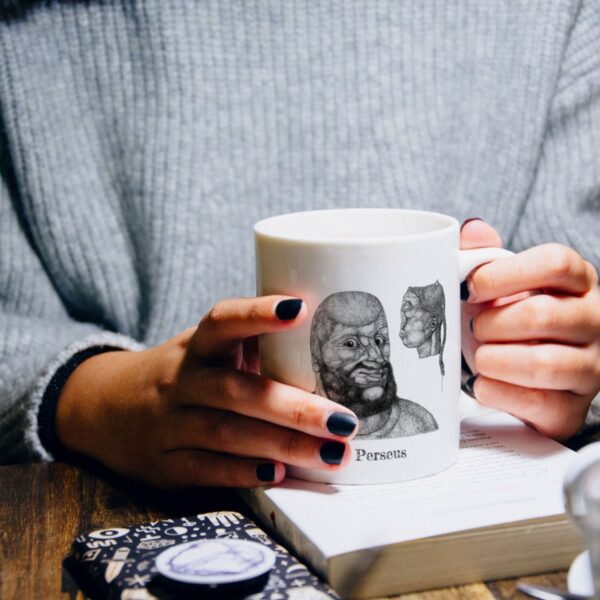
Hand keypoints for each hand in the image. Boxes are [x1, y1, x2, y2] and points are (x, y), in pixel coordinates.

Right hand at [55, 296, 357, 487]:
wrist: (107, 408)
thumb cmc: (184, 373)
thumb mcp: (207, 349)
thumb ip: (253, 344)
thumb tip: (327, 337)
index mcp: (197, 345)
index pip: (223, 320)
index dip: (258, 314)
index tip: (300, 308)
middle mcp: (180, 381)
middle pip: (237, 391)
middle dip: (294, 408)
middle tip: (345, 421)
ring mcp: (168, 423)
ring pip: (227, 434)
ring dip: (283, 445)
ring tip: (332, 454)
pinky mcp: (164, 464)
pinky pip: (207, 469)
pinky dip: (246, 472)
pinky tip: (282, 474)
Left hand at [461, 219, 599, 439]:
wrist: (526, 374)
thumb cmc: (511, 319)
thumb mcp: (501, 283)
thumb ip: (485, 255)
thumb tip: (473, 231)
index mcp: (578, 281)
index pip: (556, 263)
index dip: (505, 275)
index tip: (470, 287)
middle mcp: (593, 321)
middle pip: (543, 315)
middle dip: (493, 324)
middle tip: (472, 328)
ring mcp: (590, 367)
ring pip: (545, 364)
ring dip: (496, 360)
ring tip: (477, 358)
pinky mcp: (573, 408)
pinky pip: (540, 403)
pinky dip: (500, 392)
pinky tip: (481, 385)